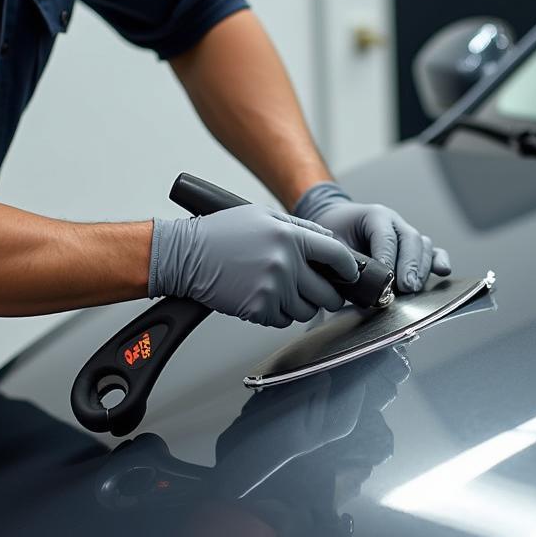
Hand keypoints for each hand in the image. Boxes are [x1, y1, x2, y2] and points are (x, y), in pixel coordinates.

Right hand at [149, 205, 358, 326]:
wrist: (185, 255)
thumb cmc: (221, 233)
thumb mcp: (263, 216)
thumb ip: (300, 227)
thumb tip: (328, 240)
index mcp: (290, 236)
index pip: (337, 256)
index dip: (348, 268)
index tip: (350, 274)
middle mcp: (285, 262)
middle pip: (327, 293)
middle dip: (329, 296)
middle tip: (322, 293)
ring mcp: (272, 288)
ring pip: (306, 311)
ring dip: (300, 305)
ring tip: (282, 292)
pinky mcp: (258, 309)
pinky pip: (282, 321)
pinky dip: (277, 314)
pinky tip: (263, 297)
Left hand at [293, 183, 450, 292]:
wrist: (336, 223)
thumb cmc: (334, 234)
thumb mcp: (333, 246)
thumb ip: (346, 265)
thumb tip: (362, 292)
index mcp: (374, 215)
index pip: (386, 237)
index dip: (388, 258)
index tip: (386, 279)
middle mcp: (395, 222)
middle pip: (410, 240)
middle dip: (409, 266)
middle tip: (405, 287)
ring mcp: (406, 234)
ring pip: (423, 246)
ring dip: (420, 269)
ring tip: (412, 288)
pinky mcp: (414, 248)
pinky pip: (432, 251)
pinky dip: (438, 261)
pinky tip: (442, 271)